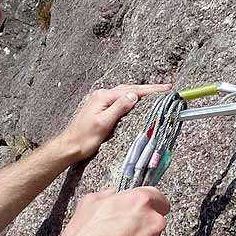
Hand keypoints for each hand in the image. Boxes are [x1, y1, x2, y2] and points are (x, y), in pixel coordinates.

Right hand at [49, 186, 168, 235]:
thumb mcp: (86, 207)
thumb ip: (106, 196)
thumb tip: (112, 195)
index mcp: (139, 202)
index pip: (157, 197)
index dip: (147, 204)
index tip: (140, 210)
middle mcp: (153, 223)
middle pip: (155, 221)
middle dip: (141, 227)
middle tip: (120, 234)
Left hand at [52, 84, 171, 161]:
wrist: (69, 146)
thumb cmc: (84, 138)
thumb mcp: (103, 123)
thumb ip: (119, 108)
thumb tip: (134, 96)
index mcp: (103, 97)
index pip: (131, 91)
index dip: (150, 90)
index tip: (165, 89)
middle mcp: (102, 95)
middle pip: (129, 89)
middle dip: (148, 89)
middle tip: (166, 89)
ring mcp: (101, 101)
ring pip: (125, 93)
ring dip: (141, 92)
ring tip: (156, 93)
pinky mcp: (101, 108)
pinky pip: (120, 99)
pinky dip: (132, 98)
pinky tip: (138, 101)